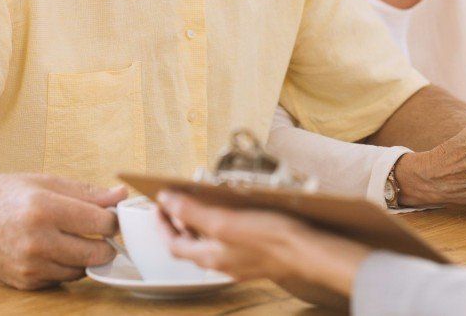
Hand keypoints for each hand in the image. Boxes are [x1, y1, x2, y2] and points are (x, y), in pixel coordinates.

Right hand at [0, 174, 124, 289]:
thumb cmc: (4, 195)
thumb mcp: (46, 182)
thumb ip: (87, 192)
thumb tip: (120, 195)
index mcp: (44, 209)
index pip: (100, 223)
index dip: (113, 220)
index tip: (112, 215)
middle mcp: (36, 241)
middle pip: (96, 253)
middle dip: (106, 242)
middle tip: (101, 231)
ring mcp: (29, 265)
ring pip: (82, 270)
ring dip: (87, 256)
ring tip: (75, 237)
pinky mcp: (24, 281)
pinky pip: (62, 279)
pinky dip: (67, 266)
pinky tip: (56, 249)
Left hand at [157, 190, 365, 303]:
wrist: (307, 252)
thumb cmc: (270, 238)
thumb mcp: (225, 221)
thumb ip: (193, 212)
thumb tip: (167, 201)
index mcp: (210, 257)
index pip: (173, 243)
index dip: (162, 223)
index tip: (159, 203)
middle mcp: (221, 263)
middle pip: (189, 245)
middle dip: (179, 223)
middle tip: (177, 202)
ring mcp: (238, 262)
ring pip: (209, 244)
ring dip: (200, 225)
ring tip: (202, 203)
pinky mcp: (254, 257)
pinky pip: (229, 243)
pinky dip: (221, 229)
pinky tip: (233, 215)